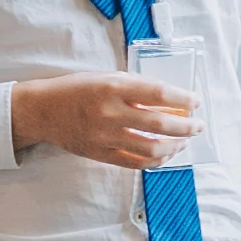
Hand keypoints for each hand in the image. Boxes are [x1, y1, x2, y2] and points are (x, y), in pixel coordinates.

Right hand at [11, 70, 200, 170]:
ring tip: (185, 141)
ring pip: (152, 148)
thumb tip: (171, 99)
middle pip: (161, 124)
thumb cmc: (77, 89)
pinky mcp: (102, 155)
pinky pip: (137, 163)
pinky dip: (156, 160)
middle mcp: (111, 113)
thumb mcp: (107, 77)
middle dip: (187, 126)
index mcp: (113, 87)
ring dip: (176, 146)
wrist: (43, 111)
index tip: (196, 102)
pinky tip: (166, 153)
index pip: (159, 94)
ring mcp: (106, 137)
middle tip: (198, 125)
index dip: (183, 99)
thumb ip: (136, 87)